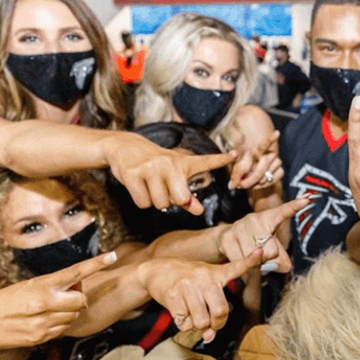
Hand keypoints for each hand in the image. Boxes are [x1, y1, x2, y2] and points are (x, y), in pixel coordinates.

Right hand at [0, 252, 117, 347]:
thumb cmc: (3, 302)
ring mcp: (42, 323)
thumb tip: (74, 287)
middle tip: (64, 297)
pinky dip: (59, 324)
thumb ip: (52, 286)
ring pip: (73, 316)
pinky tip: (42, 321)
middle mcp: (43, 304)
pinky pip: (63, 329)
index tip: (112, 256)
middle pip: (80, 300)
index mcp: (40, 286)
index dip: (96, 264)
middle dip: (77, 299)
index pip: (75, 272)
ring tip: (47, 310)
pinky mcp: (40, 337)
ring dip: (67, 312)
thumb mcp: (26, 286)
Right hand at [104, 133, 236, 213]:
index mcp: (183, 162)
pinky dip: (142, 201)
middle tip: (165, 190)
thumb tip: (199, 212)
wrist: (124, 147)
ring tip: (151, 185)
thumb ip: (187, 196)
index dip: (221, 159)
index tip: (236, 154)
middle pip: (180, 199)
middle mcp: (169, 163)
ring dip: (155, 201)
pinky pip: (143, 203)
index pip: (205, 161)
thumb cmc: (155, 166)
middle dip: (173, 202)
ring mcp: (151, 167)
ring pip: (160, 204)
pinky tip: (139, 186)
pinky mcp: (133, 174)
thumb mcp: (173, 176)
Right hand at [137, 252, 266, 341]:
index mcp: (215, 273)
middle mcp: (204, 278)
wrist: (157, 271)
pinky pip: (184, 323)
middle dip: (217, 324)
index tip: (260, 252)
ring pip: (201, 321)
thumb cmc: (187, 281)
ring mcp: (188, 286)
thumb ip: (212, 311)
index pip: (236, 267)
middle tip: (211, 323)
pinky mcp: (172, 296)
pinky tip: (180, 313)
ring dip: (198, 325)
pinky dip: (184, 324)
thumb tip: (209, 337)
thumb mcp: (204, 285)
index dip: (250, 260)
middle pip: (220, 311)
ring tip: (193, 315)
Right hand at [216, 195, 310, 269]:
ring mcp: (239, 227)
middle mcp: (254, 219)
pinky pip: (242, 262)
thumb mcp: (273, 249)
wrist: (226, 238)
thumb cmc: (256, 243)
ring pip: (256, 259)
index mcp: (270, 218)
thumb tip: (283, 267)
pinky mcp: (227, 238)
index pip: (284, 212)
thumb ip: (282, 261)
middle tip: (263, 254)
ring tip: (251, 255)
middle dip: (269, 259)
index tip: (307, 198)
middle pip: (271, 251)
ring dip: (255, 264)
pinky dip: (245, 266)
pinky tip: (241, 257)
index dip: (295, 206)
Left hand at [229, 130, 282, 190]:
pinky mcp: (280, 171)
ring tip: (249, 183)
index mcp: (257, 150)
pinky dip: (263, 185)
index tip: (277, 133)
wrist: (253, 177)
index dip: (271, 139)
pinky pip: (272, 180)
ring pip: (266, 176)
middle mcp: (269, 154)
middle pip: (262, 166)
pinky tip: (258, 184)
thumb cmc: (243, 170)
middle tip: (241, 185)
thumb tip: (233, 185)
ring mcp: (276, 162)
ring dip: (255, 183)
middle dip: (251, 179)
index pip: (264, 144)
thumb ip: (235, 175)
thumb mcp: (236, 169)